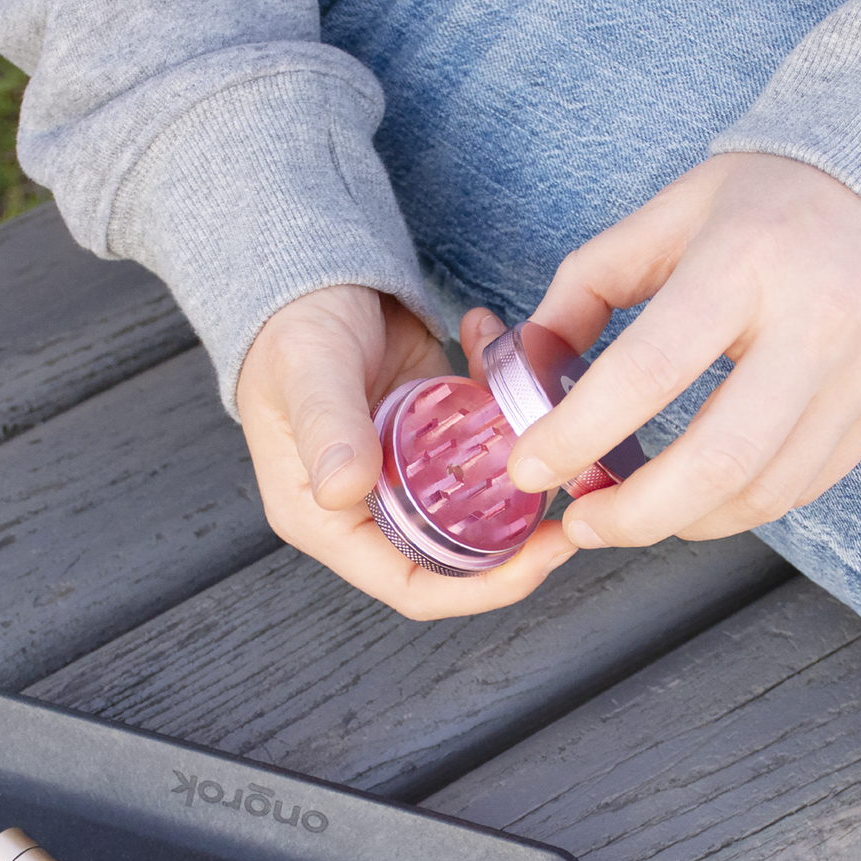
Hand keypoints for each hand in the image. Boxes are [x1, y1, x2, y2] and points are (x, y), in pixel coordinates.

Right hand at [235, 285, 577, 618]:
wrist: (307, 273)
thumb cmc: (289, 325)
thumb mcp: (308, 370)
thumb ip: (327, 426)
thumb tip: (342, 490)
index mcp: (327, 519)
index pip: (411, 585)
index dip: (479, 588)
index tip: (539, 558)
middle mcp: (369, 510)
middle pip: (457, 559)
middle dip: (520, 542)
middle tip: (571, 512)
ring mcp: (406, 477)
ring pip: (481, 507)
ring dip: (522, 472)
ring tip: (555, 427)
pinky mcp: (432, 440)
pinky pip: (484, 446)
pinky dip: (505, 407)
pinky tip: (501, 350)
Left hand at [474, 153, 860, 547]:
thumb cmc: (780, 196)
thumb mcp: (675, 210)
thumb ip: (590, 285)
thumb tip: (531, 365)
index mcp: (747, 260)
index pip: (650, 370)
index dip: (579, 433)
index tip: (528, 468)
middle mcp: (815, 325)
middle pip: (717, 462)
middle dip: (632, 515)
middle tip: (580, 521)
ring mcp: (859, 377)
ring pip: (761, 494)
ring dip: (679, 523)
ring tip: (625, 515)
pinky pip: (798, 490)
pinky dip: (731, 510)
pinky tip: (689, 499)